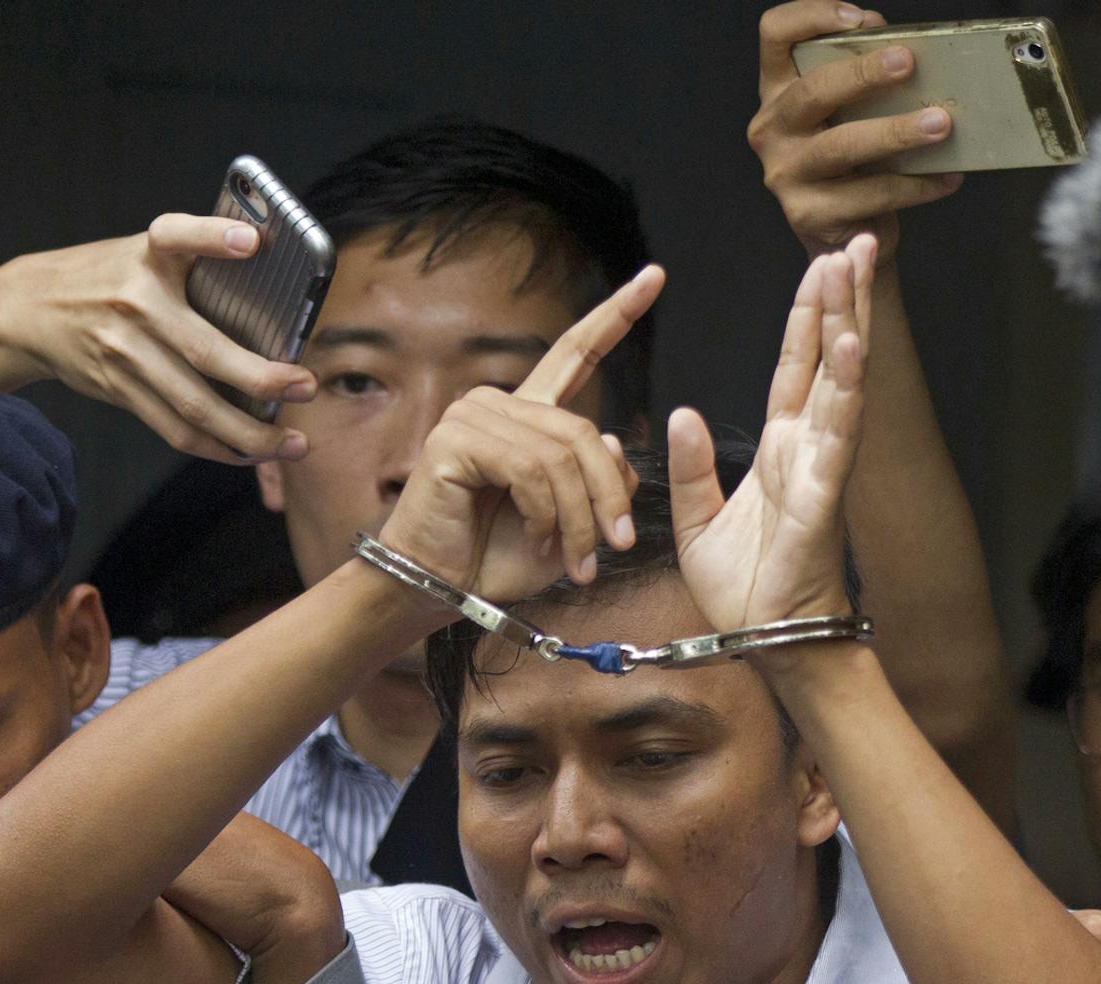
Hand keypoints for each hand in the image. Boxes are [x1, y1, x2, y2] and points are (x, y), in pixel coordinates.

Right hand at [0, 215, 317, 464]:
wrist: (26, 309)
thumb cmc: (106, 277)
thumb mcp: (139, 250)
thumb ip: (193, 263)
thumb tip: (270, 283)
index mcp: (146, 256)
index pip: (176, 235)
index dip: (212, 237)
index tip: (252, 241)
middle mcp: (136, 304)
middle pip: (205, 351)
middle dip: (263, 378)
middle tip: (308, 385)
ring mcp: (125, 352)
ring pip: (194, 406)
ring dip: (250, 433)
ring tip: (293, 443)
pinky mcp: (119, 389)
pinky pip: (175, 429)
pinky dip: (217, 447)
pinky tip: (250, 453)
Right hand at [376, 267, 662, 598]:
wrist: (446, 589)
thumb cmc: (499, 558)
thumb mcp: (570, 521)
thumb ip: (597, 479)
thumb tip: (612, 442)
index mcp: (529, 416)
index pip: (576, 353)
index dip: (615, 315)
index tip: (654, 277)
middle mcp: (499, 404)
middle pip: (583, 431)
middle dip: (607, 496)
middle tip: (616, 546)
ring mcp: (473, 416)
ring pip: (560, 456)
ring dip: (578, 517)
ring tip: (577, 560)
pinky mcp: (454, 440)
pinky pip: (527, 469)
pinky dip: (544, 512)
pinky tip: (538, 537)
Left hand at [668, 239, 874, 633]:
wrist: (763, 642)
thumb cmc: (741, 590)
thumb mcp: (695, 520)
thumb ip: (690, 466)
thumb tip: (681, 412)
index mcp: (781, 450)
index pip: (796, 367)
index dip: (807, 316)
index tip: (821, 264)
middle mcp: (808, 449)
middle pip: (828, 358)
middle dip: (841, 299)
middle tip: (855, 242)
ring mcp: (821, 468)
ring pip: (839, 381)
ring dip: (849, 323)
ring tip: (854, 269)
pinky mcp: (822, 495)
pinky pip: (836, 433)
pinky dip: (845, 387)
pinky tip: (850, 344)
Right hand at [752, 1, 964, 257]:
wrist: (843, 232)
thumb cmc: (850, 160)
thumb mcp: (847, 110)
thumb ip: (861, 74)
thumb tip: (899, 44)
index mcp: (778, 92)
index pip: (776, 35)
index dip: (811, 16)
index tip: (859, 20)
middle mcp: (772, 130)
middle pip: (812, 91)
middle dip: (864, 74)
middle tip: (908, 63)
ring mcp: (785, 175)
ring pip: (842, 147)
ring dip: (896, 133)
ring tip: (940, 125)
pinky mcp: (809, 215)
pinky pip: (869, 195)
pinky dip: (915, 185)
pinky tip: (946, 177)